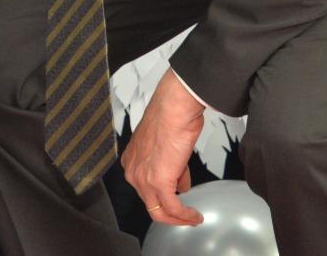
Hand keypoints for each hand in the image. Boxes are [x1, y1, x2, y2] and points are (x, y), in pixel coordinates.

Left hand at [122, 70, 207, 226]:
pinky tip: (195, 216)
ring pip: (159, 212)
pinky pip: (173, 209)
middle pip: (150, 203)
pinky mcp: (159, 182)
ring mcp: (143, 179)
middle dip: (170, 210)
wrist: (173, 108)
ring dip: (178, 218)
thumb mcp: (165, 144)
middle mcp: (132, 171)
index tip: (178, 195)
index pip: (145, 187)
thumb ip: (169, 164)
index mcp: (132, 160)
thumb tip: (179, 180)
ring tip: (192, 217)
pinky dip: (185, 216)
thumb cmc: (170, 116)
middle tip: (185, 215)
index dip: (164, 192)